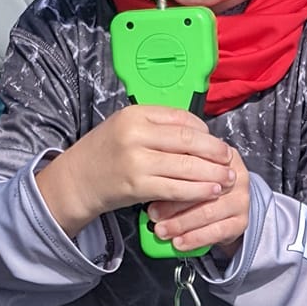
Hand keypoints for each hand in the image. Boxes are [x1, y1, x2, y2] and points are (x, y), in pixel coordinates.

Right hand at [35, 105, 232, 238]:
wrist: (76, 181)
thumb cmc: (104, 153)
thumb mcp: (126, 127)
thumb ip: (157, 126)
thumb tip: (198, 133)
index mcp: (135, 114)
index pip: (181, 118)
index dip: (204, 131)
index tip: (214, 142)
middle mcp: (136, 134)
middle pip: (188, 140)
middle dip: (215, 151)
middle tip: (230, 158)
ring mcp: (137, 161)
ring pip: (186, 165)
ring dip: (212, 173)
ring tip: (228, 178)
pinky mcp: (138, 186)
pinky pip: (177, 188)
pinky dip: (198, 190)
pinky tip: (211, 191)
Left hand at [149, 147, 249, 255]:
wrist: (227, 205)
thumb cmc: (202, 186)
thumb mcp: (191, 172)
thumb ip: (176, 174)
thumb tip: (151, 188)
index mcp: (221, 156)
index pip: (198, 164)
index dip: (175, 176)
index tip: (153, 188)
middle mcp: (235, 175)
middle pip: (203, 189)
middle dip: (174, 204)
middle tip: (152, 214)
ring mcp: (241, 199)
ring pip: (208, 212)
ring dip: (181, 224)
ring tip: (162, 230)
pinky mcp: (241, 221)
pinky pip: (217, 232)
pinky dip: (195, 239)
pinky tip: (180, 242)